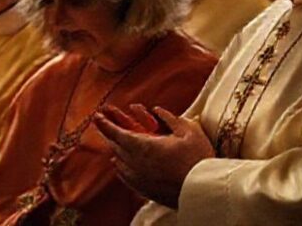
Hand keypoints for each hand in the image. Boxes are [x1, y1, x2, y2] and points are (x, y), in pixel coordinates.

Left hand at [94, 105, 213, 208]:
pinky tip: (119, 163)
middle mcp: (135, 162)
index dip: (105, 123)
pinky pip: (124, 175)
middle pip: (115, 145)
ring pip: (119, 160)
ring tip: (114, 141)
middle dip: (110, 133)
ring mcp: (138, 178)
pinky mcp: (143, 190)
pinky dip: (120, 165)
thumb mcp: (188, 131)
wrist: (204, 191)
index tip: (97, 115)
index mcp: (143, 146)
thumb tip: (156, 109)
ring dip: (116, 149)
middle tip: (105, 124)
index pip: (116, 133)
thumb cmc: (198, 159)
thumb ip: (169, 118)